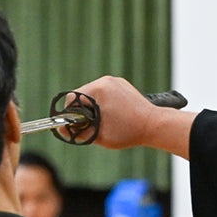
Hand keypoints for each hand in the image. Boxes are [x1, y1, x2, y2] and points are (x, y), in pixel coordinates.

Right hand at [71, 76, 193, 157]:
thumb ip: (78, 133)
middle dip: (82, 110)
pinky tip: (111, 114)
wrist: (155, 125)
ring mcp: (115, 81)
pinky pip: (105, 93)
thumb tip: (62, 130)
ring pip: (93, 94)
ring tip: (102, 121)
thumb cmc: (128, 131)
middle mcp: (106, 80)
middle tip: (88, 125)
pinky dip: (103, 103)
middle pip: (82, 95)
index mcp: (98, 89)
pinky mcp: (122, 85)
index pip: (73, 99)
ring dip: (93, 106)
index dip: (69, 113)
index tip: (73, 125)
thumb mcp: (99, 135)